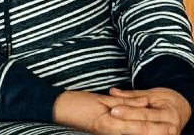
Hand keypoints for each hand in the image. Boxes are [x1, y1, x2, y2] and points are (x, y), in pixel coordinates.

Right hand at [53, 89, 173, 134]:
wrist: (58, 109)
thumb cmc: (76, 102)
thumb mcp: (100, 98)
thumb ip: (123, 101)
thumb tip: (143, 102)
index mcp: (110, 124)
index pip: (138, 127)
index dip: (155, 129)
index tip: (169, 128)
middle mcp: (111, 133)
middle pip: (138, 134)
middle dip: (154, 133)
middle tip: (169, 130)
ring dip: (145, 132)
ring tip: (159, 129)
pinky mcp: (105, 133)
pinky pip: (123, 134)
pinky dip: (134, 131)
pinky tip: (140, 129)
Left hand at [108, 87, 191, 134]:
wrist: (182, 109)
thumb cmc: (167, 100)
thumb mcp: (152, 94)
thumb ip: (132, 95)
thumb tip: (112, 92)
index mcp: (169, 114)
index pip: (145, 114)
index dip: (128, 112)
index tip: (113, 110)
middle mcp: (171, 128)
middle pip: (145, 127)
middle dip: (127, 123)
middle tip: (112, 117)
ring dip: (130, 131)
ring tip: (115, 127)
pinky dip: (136, 134)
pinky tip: (124, 132)